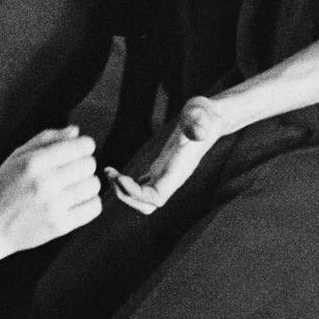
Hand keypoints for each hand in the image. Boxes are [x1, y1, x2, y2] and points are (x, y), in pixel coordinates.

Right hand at [0, 126, 100, 256]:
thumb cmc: (4, 189)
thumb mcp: (17, 156)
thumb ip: (46, 139)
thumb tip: (75, 131)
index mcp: (34, 162)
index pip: (80, 146)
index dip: (84, 146)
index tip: (79, 151)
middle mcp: (44, 183)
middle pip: (89, 165)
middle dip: (84, 165)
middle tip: (73, 171)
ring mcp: (53, 206)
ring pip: (93, 186)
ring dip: (87, 184)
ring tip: (74, 187)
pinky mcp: (60, 226)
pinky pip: (93, 208)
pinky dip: (91, 203)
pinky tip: (77, 202)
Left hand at [105, 96, 227, 214]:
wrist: (208, 115)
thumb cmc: (203, 114)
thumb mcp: (199, 114)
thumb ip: (197, 123)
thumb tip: (198, 132)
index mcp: (178, 171)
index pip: (156, 198)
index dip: (136, 194)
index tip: (121, 177)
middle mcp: (172, 178)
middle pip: (148, 205)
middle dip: (126, 195)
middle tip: (111, 175)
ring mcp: (166, 174)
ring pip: (144, 199)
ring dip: (124, 191)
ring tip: (110, 173)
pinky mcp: (162, 167)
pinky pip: (144, 186)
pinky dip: (128, 183)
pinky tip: (117, 172)